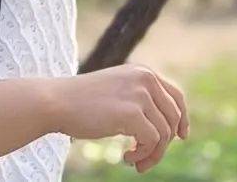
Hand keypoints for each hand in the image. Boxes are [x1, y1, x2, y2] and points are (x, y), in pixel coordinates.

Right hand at [47, 64, 188, 173]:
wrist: (55, 102)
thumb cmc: (80, 103)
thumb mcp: (116, 92)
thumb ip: (139, 101)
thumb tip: (163, 127)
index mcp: (144, 73)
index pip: (176, 96)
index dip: (182, 118)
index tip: (181, 137)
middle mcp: (147, 79)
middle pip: (173, 116)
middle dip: (165, 142)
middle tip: (147, 160)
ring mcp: (141, 94)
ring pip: (164, 131)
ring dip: (153, 153)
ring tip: (134, 162)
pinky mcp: (132, 113)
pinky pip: (152, 140)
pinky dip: (143, 154)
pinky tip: (126, 157)